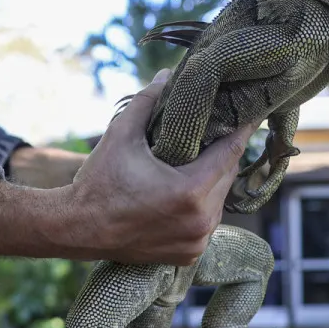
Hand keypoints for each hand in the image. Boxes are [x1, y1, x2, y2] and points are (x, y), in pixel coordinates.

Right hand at [0, 71, 258, 264]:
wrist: (78, 229)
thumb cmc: (99, 181)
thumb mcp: (121, 134)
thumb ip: (147, 101)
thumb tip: (168, 73)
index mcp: (190, 191)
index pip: (231, 152)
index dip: (242, 129)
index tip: (250, 113)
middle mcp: (201, 220)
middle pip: (228, 175)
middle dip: (224, 152)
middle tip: (221, 130)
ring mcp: (197, 241)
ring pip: (220, 199)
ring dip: (214, 179)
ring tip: (203, 158)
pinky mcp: (189, 254)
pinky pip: (207, 221)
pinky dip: (202, 204)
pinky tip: (190, 188)